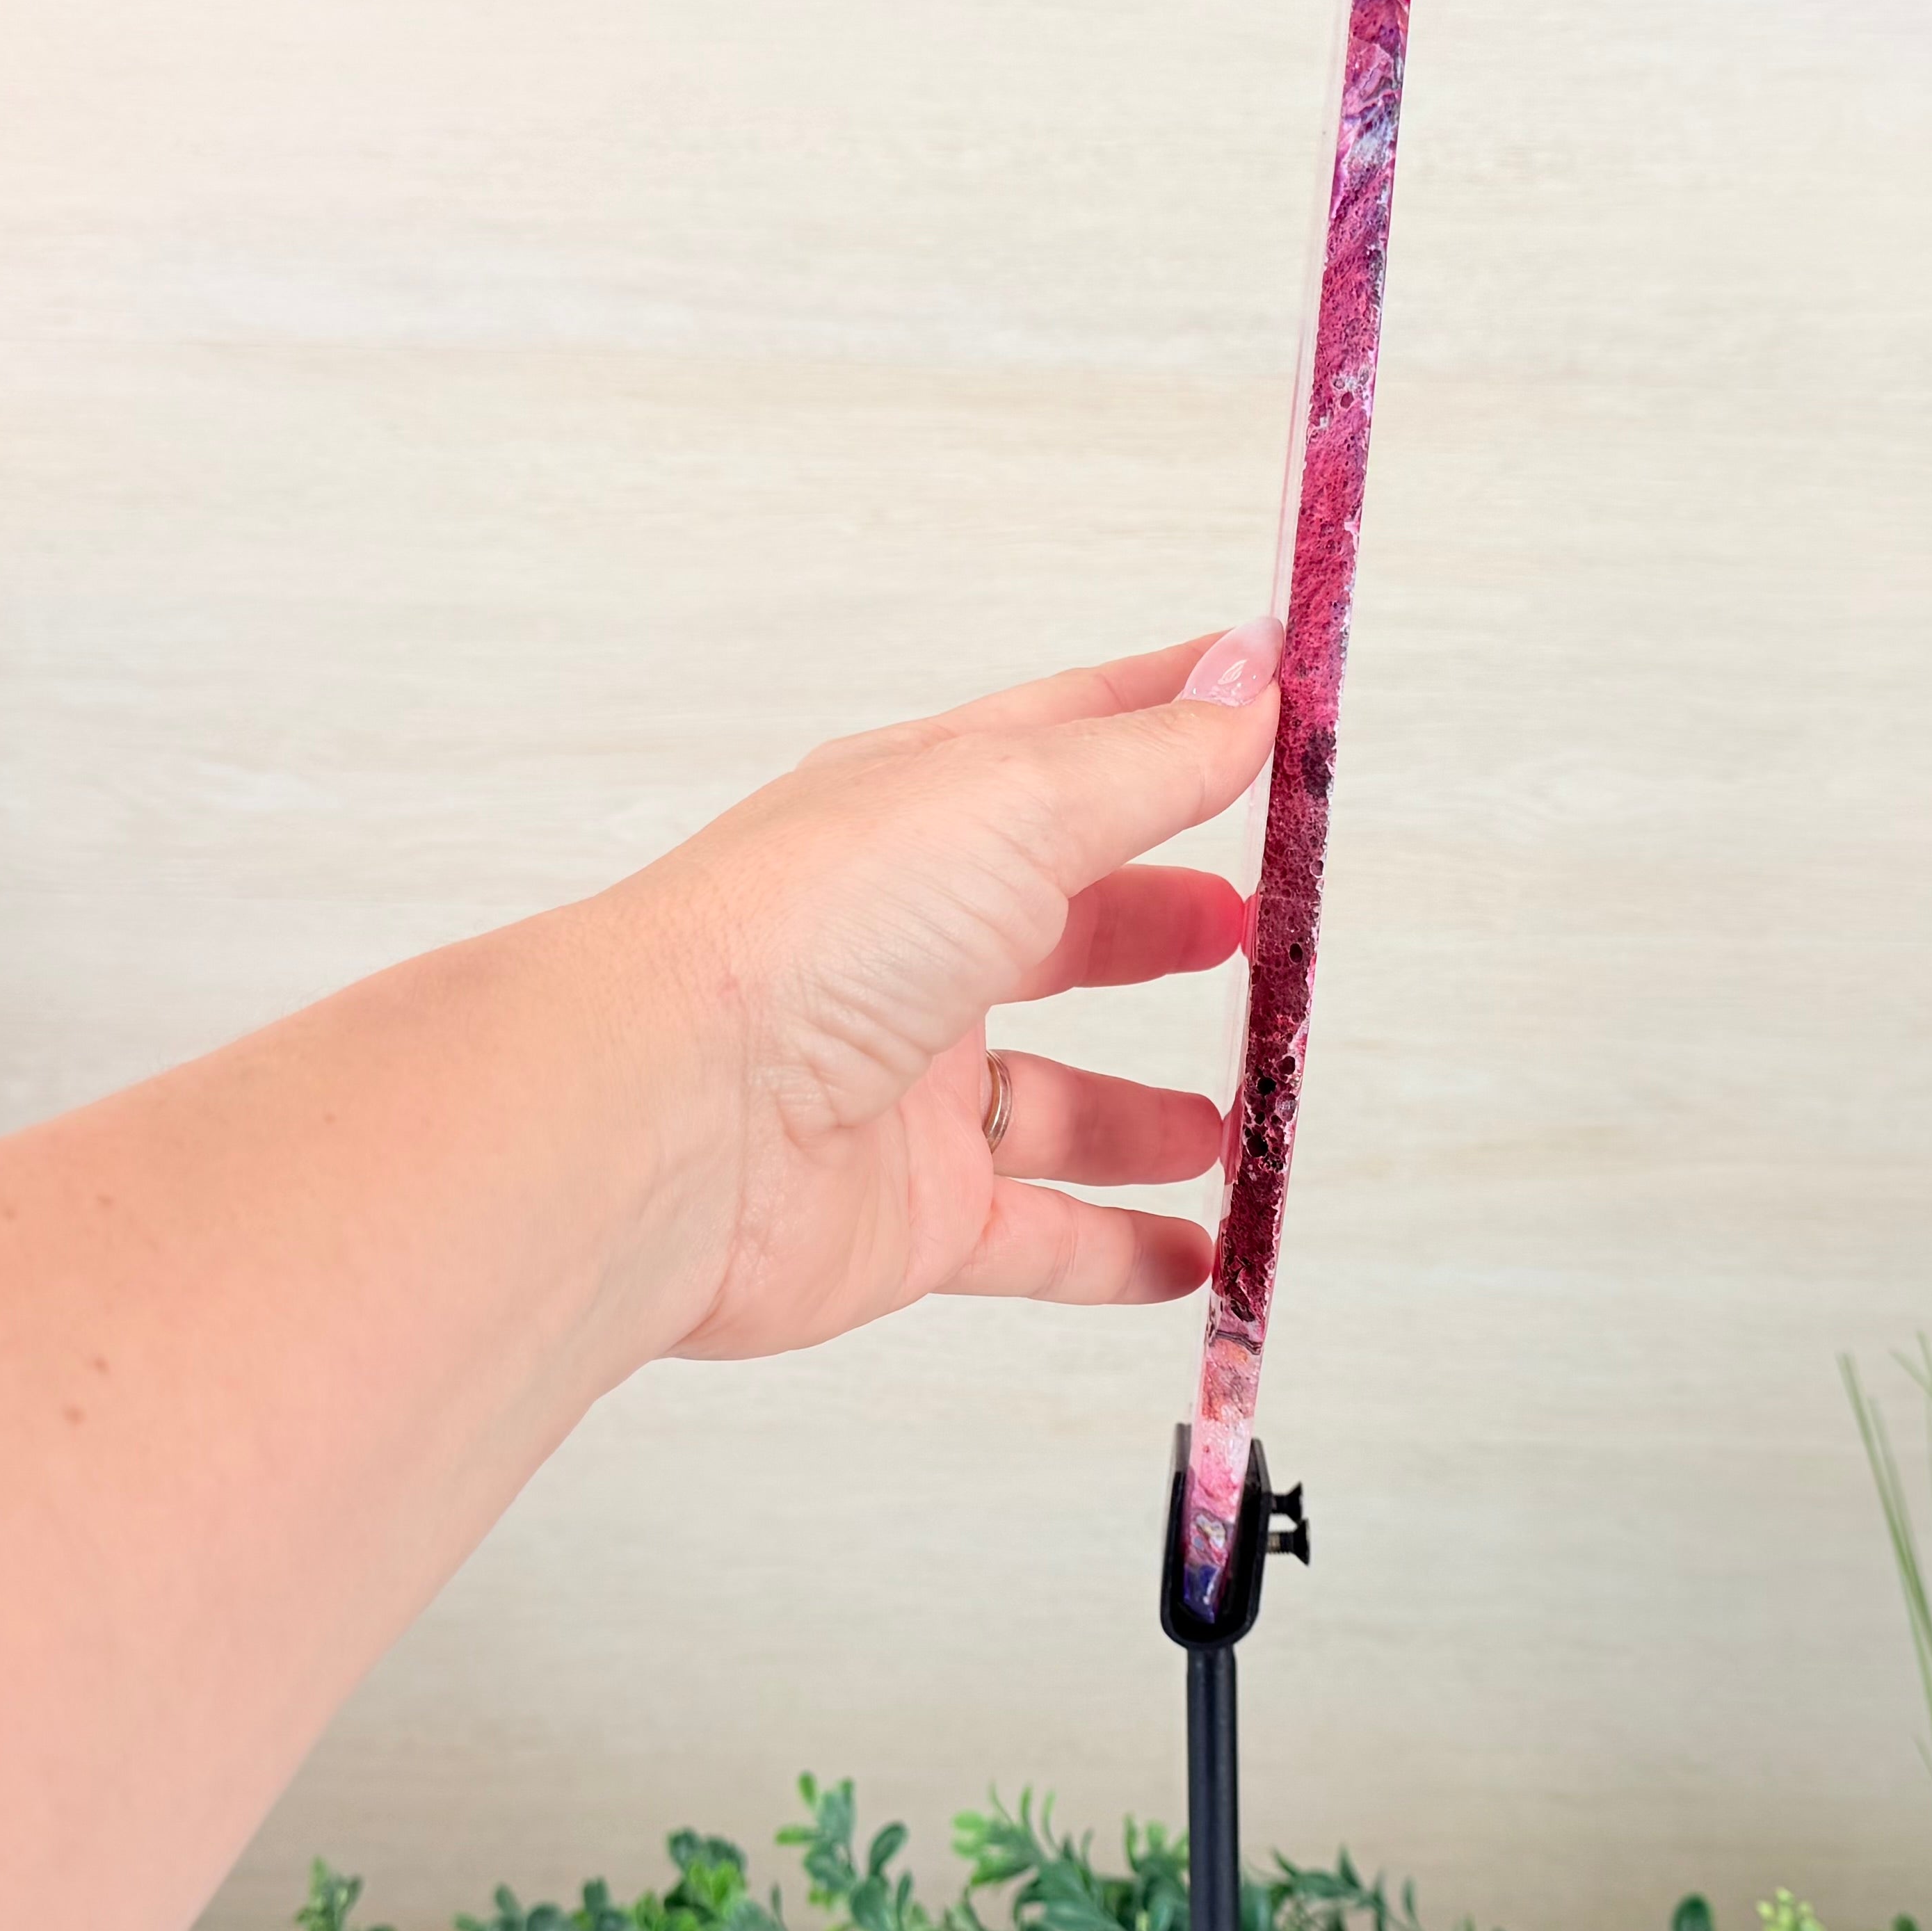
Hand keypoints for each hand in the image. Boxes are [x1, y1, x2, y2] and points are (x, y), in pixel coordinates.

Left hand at [618, 620, 1280, 1360]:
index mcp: (923, 819)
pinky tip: (1195, 1255)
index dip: (1168, 721)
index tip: (1265, 700)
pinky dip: (1118, 1253)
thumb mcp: (1017, 801)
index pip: (1069, 748)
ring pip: (1054, 1102)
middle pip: (1059, 931)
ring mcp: (905, 1089)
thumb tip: (1247, 675)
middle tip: (1254, 932)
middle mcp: (908, 948)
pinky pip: (1037, 1242)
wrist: (667, 1125)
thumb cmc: (811, 931)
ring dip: (1145, 1115)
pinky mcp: (908, 1217)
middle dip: (1158, 927)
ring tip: (1237, 1116)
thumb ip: (1150, 760)